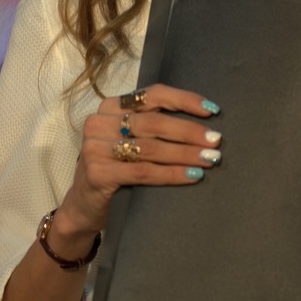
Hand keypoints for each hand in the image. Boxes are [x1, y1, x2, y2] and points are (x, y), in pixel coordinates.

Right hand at [58, 83, 221, 238]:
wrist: (84, 206)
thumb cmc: (116, 169)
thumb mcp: (130, 141)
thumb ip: (154, 127)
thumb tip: (204, 123)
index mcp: (111, 107)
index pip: (153, 94)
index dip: (185, 100)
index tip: (212, 110)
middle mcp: (100, 122)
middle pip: (155, 122)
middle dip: (190, 132)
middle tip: (216, 141)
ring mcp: (95, 147)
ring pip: (152, 148)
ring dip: (186, 154)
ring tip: (210, 159)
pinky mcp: (97, 173)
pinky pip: (144, 172)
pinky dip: (172, 174)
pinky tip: (193, 176)